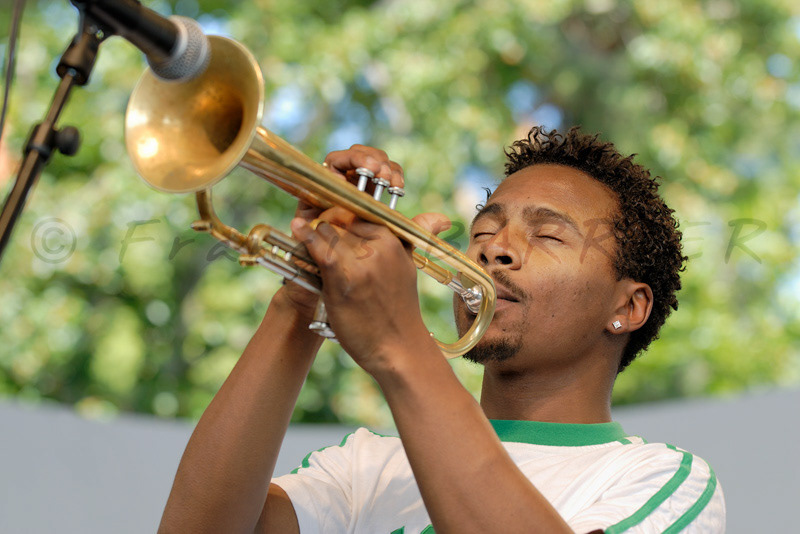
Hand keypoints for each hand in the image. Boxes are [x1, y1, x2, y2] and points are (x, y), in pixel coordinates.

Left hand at [288, 145, 450, 373]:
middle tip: (311, 220)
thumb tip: (442, 218)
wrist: (398, 348)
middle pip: (341, 216)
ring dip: (313, 229)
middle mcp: (380, 243)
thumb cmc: (399, 309)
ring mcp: (362, 260)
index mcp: (394, 237)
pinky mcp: (345, 276)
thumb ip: (416, 235)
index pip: (360, 208)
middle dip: (325, 218)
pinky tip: (297, 227)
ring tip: (301, 229)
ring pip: (328, 229)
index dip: (341, 206)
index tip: (329, 206)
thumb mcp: (408, 266)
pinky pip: (320, 248)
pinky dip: (306, 236)